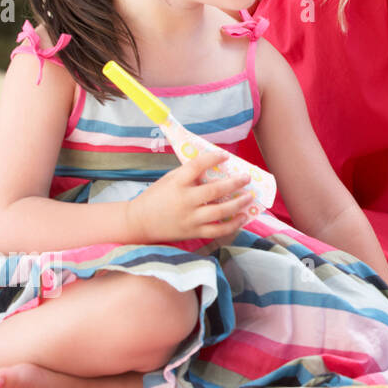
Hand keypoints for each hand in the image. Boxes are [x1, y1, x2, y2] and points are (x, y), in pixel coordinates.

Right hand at [126, 150, 255, 243]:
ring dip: (238, 203)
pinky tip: (243, 217)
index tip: (225, 155)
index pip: (196, 166)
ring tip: (249, 197)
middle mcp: (184, 201)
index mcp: (176, 184)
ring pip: (220, 212)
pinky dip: (233, 225)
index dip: (212, 158)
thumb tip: (215, 166)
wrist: (138, 223)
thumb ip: (188, 174)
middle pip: (214, 190)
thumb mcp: (168, 180)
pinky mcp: (192, 232)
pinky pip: (217, 231)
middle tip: (247, 177)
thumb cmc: (155, 197)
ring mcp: (189, 218)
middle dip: (235, 183)